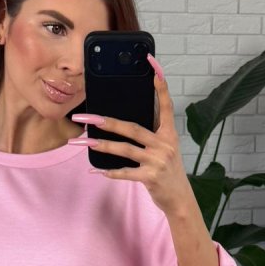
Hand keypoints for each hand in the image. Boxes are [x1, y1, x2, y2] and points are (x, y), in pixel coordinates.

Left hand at [72, 54, 192, 217]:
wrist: (180, 199)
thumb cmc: (168, 171)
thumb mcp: (165, 148)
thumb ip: (151, 134)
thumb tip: (125, 122)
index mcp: (169, 134)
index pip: (165, 105)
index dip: (160, 87)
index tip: (154, 66)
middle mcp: (164, 144)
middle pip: (132, 128)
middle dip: (107, 122)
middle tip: (87, 117)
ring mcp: (157, 161)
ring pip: (125, 149)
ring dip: (102, 146)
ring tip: (83, 143)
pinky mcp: (150, 177)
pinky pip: (125, 173)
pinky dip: (110, 172)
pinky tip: (96, 171)